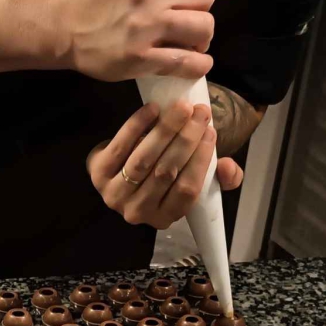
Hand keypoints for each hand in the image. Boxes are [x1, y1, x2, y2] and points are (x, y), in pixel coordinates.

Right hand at [53, 0, 233, 81]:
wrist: (63, 24)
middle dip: (202, 10)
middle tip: (190, 19)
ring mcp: (144, 24)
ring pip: (203, 28)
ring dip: (202, 38)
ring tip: (190, 41)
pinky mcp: (139, 56)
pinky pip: (187, 62)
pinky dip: (199, 65)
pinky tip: (196, 63)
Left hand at [88, 100, 243, 228]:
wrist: (119, 171)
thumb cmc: (163, 176)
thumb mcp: (192, 179)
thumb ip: (219, 178)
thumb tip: (228, 168)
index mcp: (164, 218)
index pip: (187, 191)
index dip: (200, 160)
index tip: (211, 132)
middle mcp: (137, 212)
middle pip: (165, 173)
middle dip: (186, 139)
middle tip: (200, 113)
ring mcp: (114, 195)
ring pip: (144, 160)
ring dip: (165, 130)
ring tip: (181, 107)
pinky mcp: (97, 173)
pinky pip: (120, 147)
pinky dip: (137, 126)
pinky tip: (152, 109)